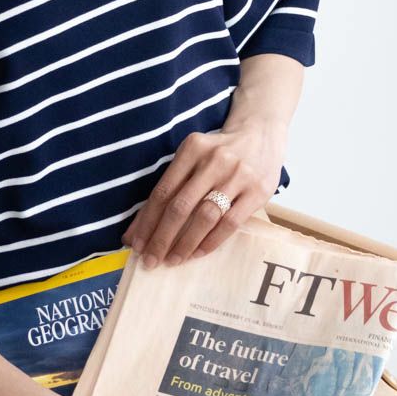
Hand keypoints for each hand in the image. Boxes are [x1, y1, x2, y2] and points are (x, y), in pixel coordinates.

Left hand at [121, 123, 285, 267]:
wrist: (261, 135)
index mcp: (192, 149)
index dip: (146, 221)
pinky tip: (197, 253)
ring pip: (205, 217)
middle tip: (150, 260)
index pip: (163, 191)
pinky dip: (210, 241)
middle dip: (161, 238)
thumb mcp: (193, 158)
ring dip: (185, 243)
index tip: (135, 244)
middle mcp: (214, 160)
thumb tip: (140, 227)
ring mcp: (238, 175)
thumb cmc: (219, 153)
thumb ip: (171, 186)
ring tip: (172, 260)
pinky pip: (230, 223)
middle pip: (180, 206)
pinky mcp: (258, 190)